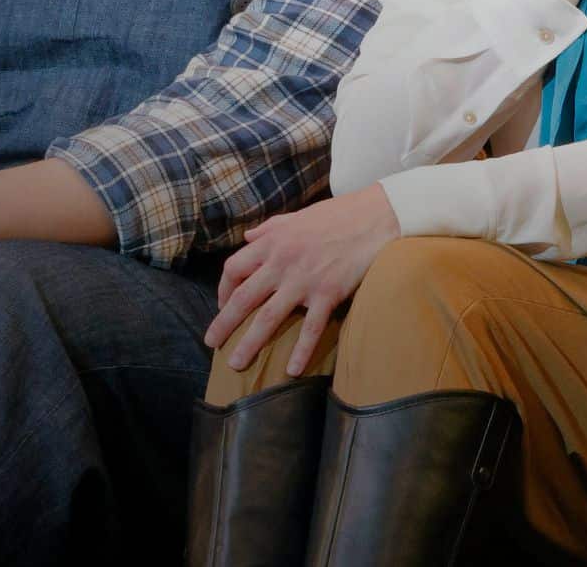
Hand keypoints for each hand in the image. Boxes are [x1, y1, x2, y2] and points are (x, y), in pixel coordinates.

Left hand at [203, 184, 402, 375]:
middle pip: (244, 298)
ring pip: (269, 318)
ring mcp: (304, 280)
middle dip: (224, 324)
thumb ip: (269, 228)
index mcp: (272, 242)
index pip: (234, 269)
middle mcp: (282, 263)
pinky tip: (292, 370)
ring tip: (236, 363)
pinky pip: (310, 328)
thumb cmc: (336, 215)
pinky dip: (300, 351)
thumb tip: (247, 236)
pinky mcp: (328, 293)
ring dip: (249, 343)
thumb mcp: (296, 216)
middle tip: (211, 343)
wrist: (375, 217)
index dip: (224, 289)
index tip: (224, 305)